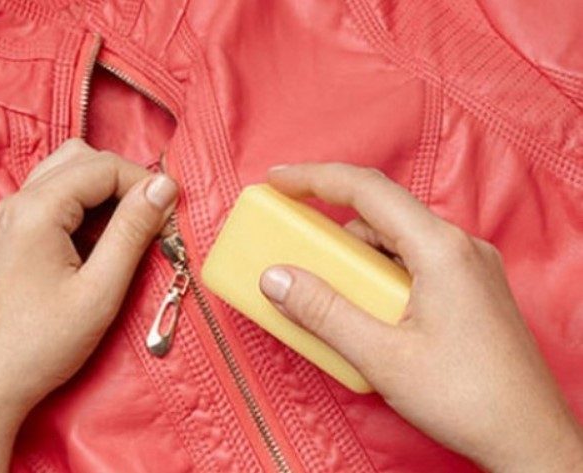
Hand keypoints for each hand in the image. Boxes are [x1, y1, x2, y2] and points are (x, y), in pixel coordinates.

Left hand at [0, 139, 177, 471]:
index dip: (144, 185)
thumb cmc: (44, 343)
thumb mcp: (100, 290)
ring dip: (104, 192)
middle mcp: (17, 201)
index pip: (104, 167)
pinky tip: (97, 243)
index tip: (170, 221)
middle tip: (151, 222)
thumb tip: (164, 186)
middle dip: (125, 182)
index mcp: (36, 208)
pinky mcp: (11, 234)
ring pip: (67, 173)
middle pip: (83, 159)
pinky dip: (84, 207)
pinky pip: (54, 198)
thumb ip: (132, 231)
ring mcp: (10, 216)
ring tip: (128, 231)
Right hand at [260, 163, 582, 471]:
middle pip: (382, 213)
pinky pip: (413, 264)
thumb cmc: (466, 398)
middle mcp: (459, 246)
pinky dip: (378, 274)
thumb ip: (323, 313)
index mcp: (440, 249)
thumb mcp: (382, 357)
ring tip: (321, 284)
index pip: (368, 189)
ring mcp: (470, 267)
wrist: (530, 439)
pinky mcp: (471, 290)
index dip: (314, 178)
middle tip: (290, 236)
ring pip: (397, 241)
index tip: (276, 180)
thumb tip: (274, 278)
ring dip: (354, 255)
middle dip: (331, 221)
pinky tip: (362, 307)